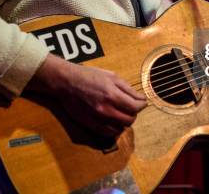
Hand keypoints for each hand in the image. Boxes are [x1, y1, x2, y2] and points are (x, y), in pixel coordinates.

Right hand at [28, 54, 146, 136]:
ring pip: (121, 128)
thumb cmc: (89, 76)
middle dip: (134, 113)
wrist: (66, 82)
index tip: (142, 102)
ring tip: (122, 112)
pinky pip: (109, 133)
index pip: (136, 107)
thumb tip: (141, 98)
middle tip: (131, 106)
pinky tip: (113, 120)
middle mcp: (106, 109)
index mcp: (112, 95)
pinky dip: (115, 128)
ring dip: (125, 121)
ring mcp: (98, 119)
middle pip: (130, 119)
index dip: (142, 104)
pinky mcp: (91, 125)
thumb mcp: (111, 76)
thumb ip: (128, 89)